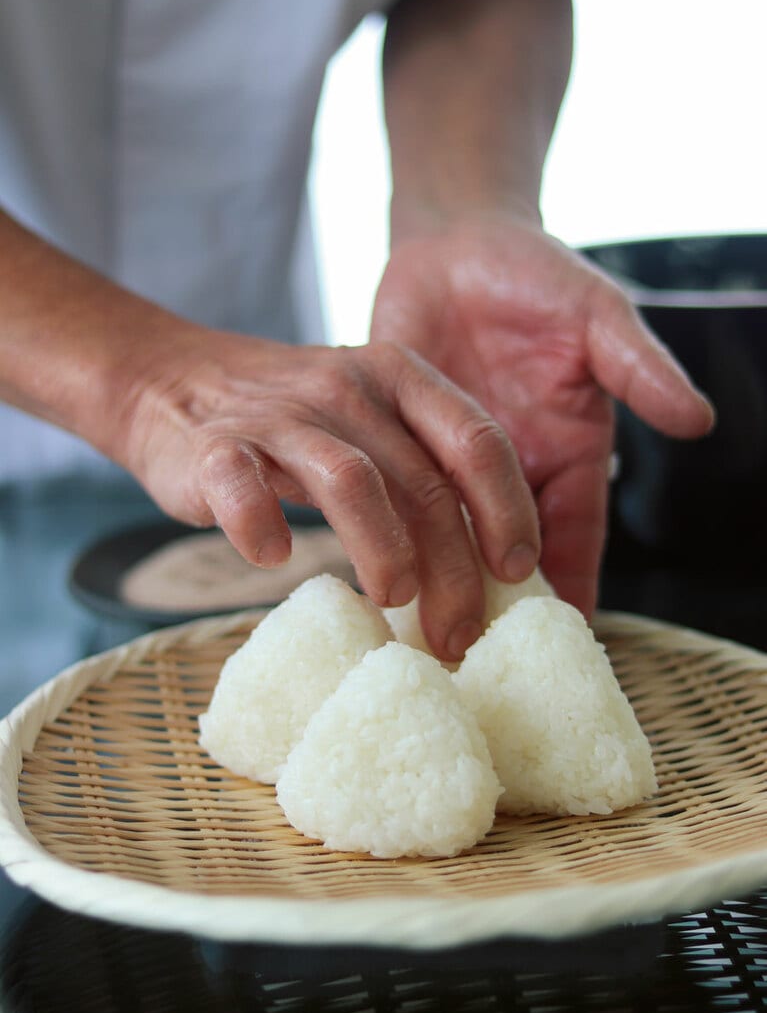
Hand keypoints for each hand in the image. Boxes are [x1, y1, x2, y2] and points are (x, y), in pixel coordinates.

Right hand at [118, 326, 539, 660]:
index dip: (508, 511)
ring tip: (392, 602)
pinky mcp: (215, 444)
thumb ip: (422, 471)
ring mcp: (280, 414)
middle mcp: (348, 387)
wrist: (174, 382)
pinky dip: (261, 526)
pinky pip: (243, 485)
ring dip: (382, 550)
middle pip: (423, 481)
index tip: (517, 574)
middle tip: (458, 635)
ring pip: (351, 481)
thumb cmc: (295, 422)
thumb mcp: (370, 422)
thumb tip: (491, 571)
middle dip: (454, 569)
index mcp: (400, 377)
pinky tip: (273, 558)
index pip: (478, 441)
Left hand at [371, 214, 714, 617]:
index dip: (568, 591)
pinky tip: (366, 570)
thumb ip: (638, 366)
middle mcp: (507, 470)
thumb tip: (696, 419)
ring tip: (416, 638)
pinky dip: (384, 532)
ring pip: (446, 539)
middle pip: (506, 556)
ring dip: (436, 581)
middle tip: (468, 658)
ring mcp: (448, 461)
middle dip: (493, 605)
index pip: (572, 538)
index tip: (556, 651)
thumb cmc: (537, 274)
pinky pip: (392, 498)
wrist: (455, 240)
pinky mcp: (396, 442)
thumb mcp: (597, 314)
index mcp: (567, 453)